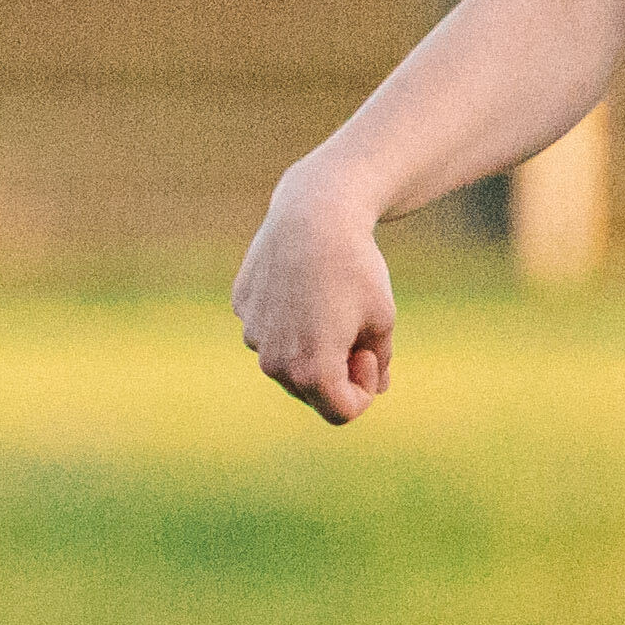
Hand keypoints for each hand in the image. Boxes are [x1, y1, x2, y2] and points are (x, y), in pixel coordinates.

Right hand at [235, 173, 396, 422]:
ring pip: (287, 359)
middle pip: (311, 391)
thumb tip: (375, 389)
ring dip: (310, 345)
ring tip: (327, 301)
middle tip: (353, 327)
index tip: (369, 352)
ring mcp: (253, 333)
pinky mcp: (242, 306)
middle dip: (335, 370)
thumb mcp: (382, 319)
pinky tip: (303, 281)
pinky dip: (288, 317)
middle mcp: (273, 362)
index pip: (342, 413)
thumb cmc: (356, 267)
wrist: (314, 212)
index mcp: (312, 373)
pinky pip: (269, 328)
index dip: (364, 389)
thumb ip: (378, 363)